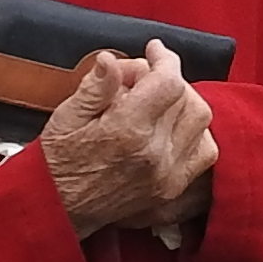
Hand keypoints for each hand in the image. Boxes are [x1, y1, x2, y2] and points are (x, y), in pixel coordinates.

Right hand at [38, 41, 218, 236]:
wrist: (57, 210)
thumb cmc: (58, 161)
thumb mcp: (65, 116)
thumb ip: (95, 87)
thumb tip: (113, 60)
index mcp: (127, 130)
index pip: (169, 82)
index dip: (165, 59)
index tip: (154, 50)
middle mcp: (154, 154)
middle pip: (189, 100)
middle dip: (171, 79)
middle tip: (146, 78)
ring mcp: (167, 176)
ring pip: (202, 125)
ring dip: (186, 104)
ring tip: (161, 101)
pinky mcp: (171, 191)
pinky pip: (205, 155)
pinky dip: (197, 135)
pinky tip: (175, 129)